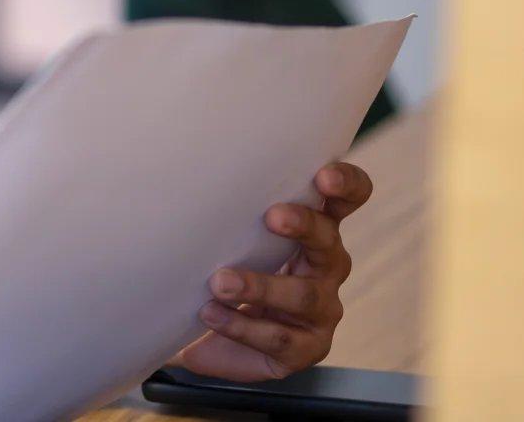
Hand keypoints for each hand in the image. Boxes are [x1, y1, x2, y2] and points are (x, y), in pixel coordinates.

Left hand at [173, 162, 373, 381]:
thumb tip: (177, 180)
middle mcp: (327, 266)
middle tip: (273, 216)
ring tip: (219, 282)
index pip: (346, 199)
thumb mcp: (229, 241)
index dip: (345, 185)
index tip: (324, 175)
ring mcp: (322, 310)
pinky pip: (279, 337)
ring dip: (261, 287)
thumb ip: (223, 215)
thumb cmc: (231, 272)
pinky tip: (211, 314)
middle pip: (328, 241)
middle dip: (304, 225)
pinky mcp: (307, 348)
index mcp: (315, 230)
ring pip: (303, 295)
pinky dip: (241, 326)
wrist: (218, 338)